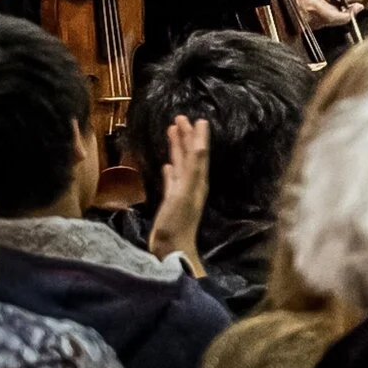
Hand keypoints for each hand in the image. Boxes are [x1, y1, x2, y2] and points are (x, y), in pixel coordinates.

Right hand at [146, 116, 210, 272]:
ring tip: (172, 132)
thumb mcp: (185, 193)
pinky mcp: (172, 202)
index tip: (196, 118)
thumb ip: (192, 170)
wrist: (171, 249)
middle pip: (190, 155)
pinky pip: (172, 181)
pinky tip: (167, 166)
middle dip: (186, 137)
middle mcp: (192, 183)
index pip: (199, 152)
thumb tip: (199, 147)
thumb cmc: (177, 223)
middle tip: (180, 118)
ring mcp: (181, 192)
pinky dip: (170, 170)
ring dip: (177, 148)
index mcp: (197, 180)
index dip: (198, 136)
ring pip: (181, 164)